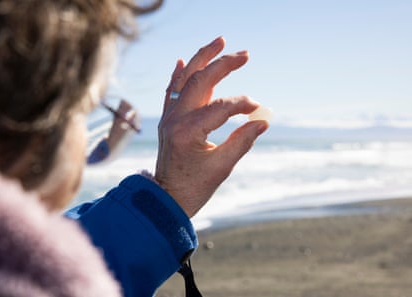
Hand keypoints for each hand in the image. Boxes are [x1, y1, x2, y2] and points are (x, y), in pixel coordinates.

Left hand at [155, 37, 267, 217]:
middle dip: (222, 64)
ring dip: (201, 59)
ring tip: (219, 42)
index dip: (242, 104)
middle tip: (244, 54)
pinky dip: (177, 74)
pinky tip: (182, 61)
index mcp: (186, 132)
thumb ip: (242, 141)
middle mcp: (174, 119)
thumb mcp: (221, 167)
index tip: (257, 109)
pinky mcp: (167, 120)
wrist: (166, 198)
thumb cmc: (194, 188)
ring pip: (184, 79)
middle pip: (199, 81)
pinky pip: (171, 91)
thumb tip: (263, 120)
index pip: (220, 107)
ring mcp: (168, 118)